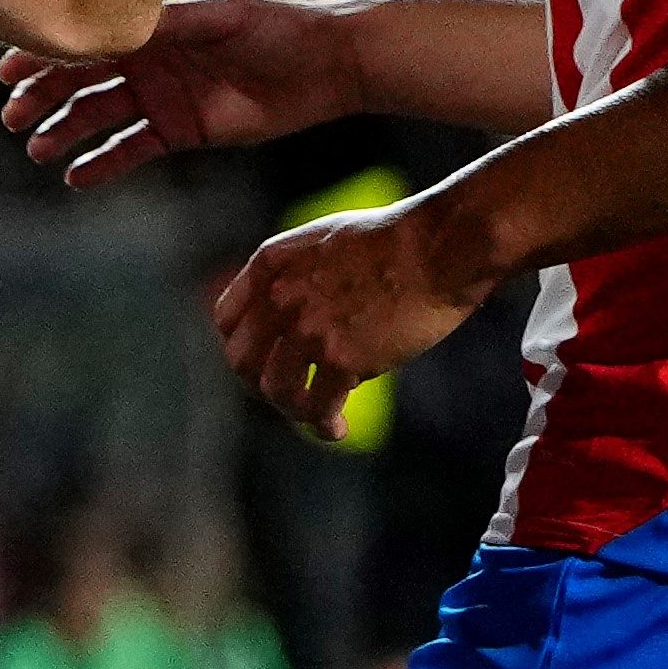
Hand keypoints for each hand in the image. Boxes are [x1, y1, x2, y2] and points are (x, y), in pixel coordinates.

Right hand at [0, 0, 363, 187]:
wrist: (325, 66)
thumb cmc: (272, 26)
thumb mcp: (218, 14)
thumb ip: (164, 19)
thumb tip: (108, 22)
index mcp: (147, 22)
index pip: (83, 37)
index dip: (43, 52)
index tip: (9, 72)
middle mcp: (144, 57)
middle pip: (78, 78)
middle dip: (41, 97)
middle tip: (14, 118)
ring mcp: (158, 95)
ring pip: (96, 116)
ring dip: (64, 131)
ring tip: (40, 151)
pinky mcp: (177, 131)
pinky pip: (129, 149)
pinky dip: (102, 163)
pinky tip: (77, 176)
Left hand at [215, 198, 499, 441]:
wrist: (440, 246)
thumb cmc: (398, 240)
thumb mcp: (323, 241)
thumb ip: (295, 274)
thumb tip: (290, 318)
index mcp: (271, 265)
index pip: (227, 321)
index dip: (244, 348)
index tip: (265, 363)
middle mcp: (278, 297)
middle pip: (242, 360)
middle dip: (261, 384)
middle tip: (290, 395)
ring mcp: (307, 328)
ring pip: (274, 389)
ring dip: (292, 408)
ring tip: (317, 414)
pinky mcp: (341, 357)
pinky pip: (317, 405)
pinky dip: (323, 424)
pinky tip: (336, 428)